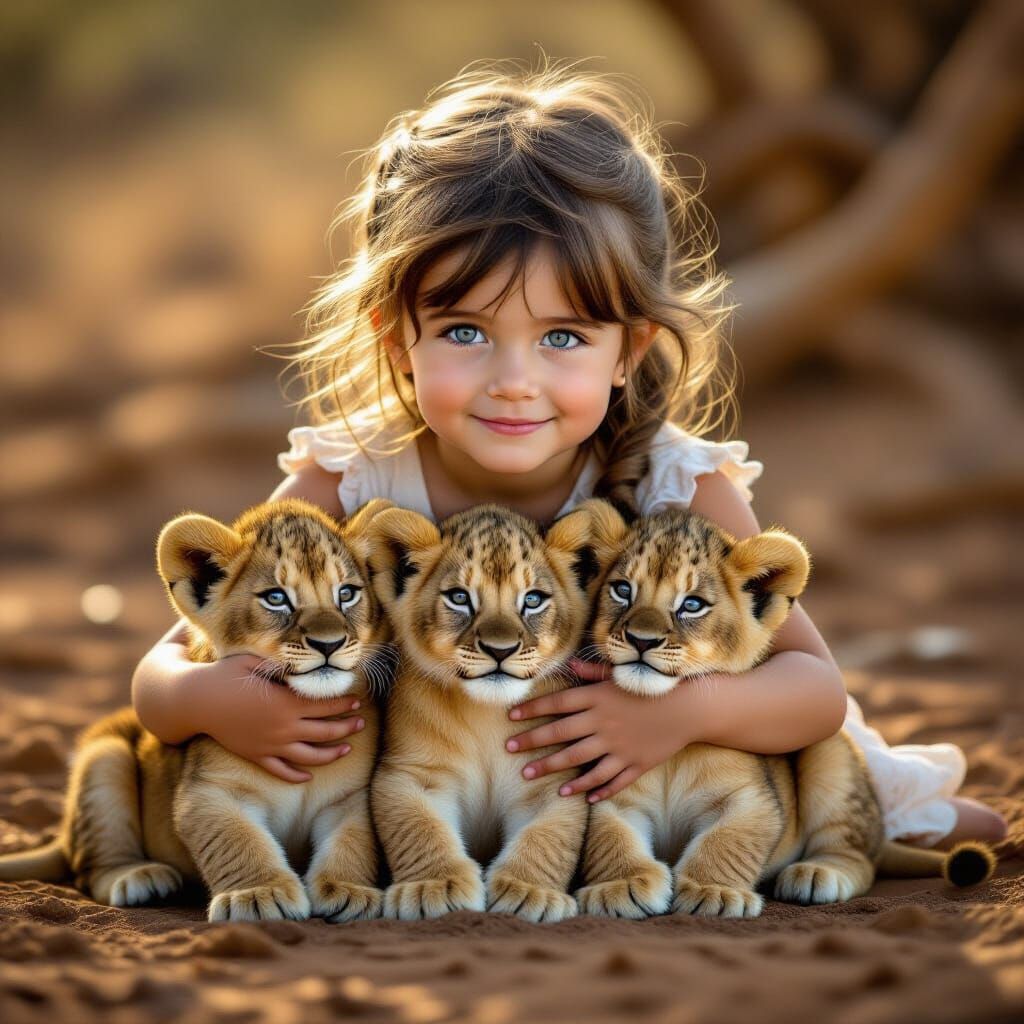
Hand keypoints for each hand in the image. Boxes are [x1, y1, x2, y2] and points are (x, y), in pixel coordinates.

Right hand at [188, 654, 366, 782]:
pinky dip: (297, 776)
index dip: (344, 704)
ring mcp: (270, 745)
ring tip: (347, 749)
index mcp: (286, 703)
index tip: (357, 701)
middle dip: (346, 728)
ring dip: (332, 754)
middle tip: (360, 724)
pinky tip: (308, 777)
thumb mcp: (257, 662)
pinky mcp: (256, 756)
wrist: (196, 701)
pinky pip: (281, 771)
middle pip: (324, 731)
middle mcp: (282, 727)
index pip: (325, 706)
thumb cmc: (226, 675)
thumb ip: (283, 666)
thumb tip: (306, 664)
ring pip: (309, 756)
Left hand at [505, 657, 703, 801]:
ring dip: (552, 768)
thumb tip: (570, 665)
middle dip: (532, 742)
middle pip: (560, 734)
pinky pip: (609, 779)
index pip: (557, 703)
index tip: (511, 717)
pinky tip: (578, 795)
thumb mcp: (622, 675)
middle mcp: (603, 723)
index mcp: (598, 698)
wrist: (691, 707)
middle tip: (509, 750)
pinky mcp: (634, 763)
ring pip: (578, 760)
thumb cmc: (654, 687)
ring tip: (529, 775)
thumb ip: (594, 672)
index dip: (533, 710)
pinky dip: (593, 788)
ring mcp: (618, 746)